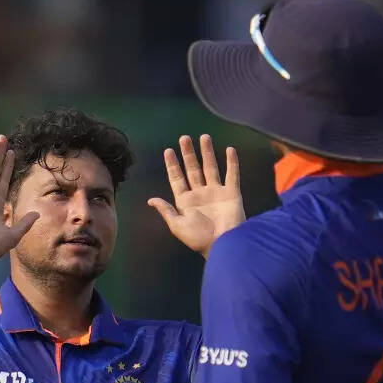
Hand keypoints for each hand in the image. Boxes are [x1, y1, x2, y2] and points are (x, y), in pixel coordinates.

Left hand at [149, 134, 244, 257]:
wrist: (223, 245)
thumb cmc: (199, 238)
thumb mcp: (177, 226)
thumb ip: (166, 210)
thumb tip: (151, 200)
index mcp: (186, 201)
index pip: (177, 178)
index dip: (172, 165)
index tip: (168, 151)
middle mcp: (200, 194)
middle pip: (193, 169)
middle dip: (188, 154)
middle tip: (184, 138)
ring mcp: (216, 193)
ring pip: (210, 168)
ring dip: (207, 153)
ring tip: (204, 137)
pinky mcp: (232, 194)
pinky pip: (232, 175)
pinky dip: (231, 163)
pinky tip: (229, 150)